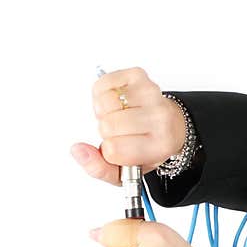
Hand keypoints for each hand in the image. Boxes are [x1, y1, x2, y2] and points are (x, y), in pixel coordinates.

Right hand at [71, 66, 185, 185]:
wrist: (168, 125)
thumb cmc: (145, 146)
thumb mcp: (127, 170)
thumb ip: (98, 168)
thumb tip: (78, 150)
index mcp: (159, 145)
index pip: (114, 150)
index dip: (109, 151)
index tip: (120, 148)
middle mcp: (160, 118)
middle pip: (108, 125)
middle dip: (106, 130)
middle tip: (119, 131)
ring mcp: (152, 94)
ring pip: (105, 103)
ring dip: (104, 111)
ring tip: (117, 115)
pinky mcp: (139, 76)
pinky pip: (103, 83)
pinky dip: (102, 93)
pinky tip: (116, 102)